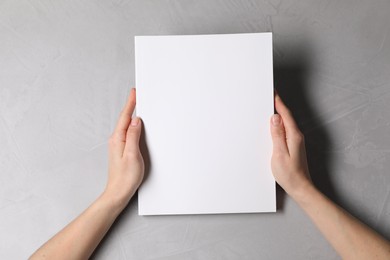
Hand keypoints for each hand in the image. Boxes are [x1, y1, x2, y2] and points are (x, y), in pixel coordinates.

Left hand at [104, 88, 143, 209]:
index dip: (130, 103)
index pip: (125, 117)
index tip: (134, 92)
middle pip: (125, 119)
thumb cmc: (125, 177)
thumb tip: (135, 121)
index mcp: (118, 139)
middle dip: (131, 106)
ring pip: (126, 125)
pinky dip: (132, 125)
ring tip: (136, 105)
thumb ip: (133, 136)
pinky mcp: (122, 150)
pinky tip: (136, 125)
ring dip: (131, 115)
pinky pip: (127, 133)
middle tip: (136, 94)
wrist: (118, 192)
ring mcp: (118, 145)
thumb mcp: (132, 154)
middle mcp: (116, 140)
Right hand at [270, 94, 311, 197]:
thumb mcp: (279, 153)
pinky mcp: (293, 146)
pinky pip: (285, 130)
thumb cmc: (290, 174)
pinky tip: (274, 125)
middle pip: (286, 116)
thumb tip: (275, 118)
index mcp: (293, 136)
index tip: (273, 92)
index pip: (285, 114)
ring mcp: (296, 141)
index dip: (278, 102)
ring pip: (286, 123)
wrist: (300, 187)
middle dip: (278, 105)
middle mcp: (296, 136)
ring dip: (278, 114)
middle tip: (269, 96)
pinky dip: (279, 124)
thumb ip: (277, 135)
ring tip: (270, 107)